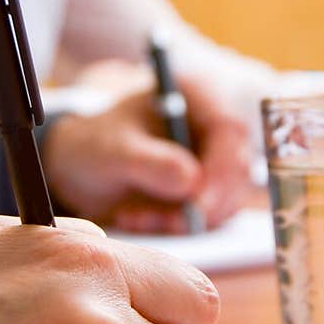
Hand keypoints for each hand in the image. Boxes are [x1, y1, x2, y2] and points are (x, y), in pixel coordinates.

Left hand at [42, 74, 251, 232]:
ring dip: (190, 220)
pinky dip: (182, 228)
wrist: (83, 169)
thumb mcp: (112, 151)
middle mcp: (213, 124)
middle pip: (239, 167)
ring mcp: (216, 158)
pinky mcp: (212, 188)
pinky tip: (141, 219)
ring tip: (135, 217)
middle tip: (171, 224)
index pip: (229, 129)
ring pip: (230, 197)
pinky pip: (214, 216)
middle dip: (209, 203)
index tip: (199, 204)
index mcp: (194, 95)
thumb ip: (149, 162)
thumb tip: (192, 180)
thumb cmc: (96, 147)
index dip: (223, 168)